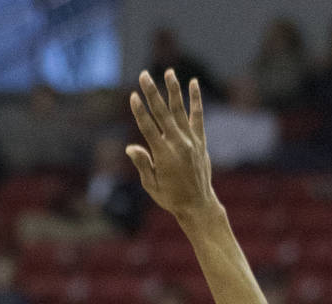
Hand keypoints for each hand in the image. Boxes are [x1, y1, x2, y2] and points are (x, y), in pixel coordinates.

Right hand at [126, 69, 218, 219]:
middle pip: (162, 113)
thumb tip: (131, 147)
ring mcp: (191, 140)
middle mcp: (178, 144)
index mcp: (163, 155)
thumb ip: (142, 163)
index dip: (139, 111)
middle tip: (144, 76)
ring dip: (173, 90)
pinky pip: (198, 116)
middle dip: (152, 93)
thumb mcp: (150, 184)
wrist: (197, 203)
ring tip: (168, 72)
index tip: (132, 96)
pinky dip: (195, 100)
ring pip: (180, 110)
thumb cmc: (169, 197)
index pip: (148, 127)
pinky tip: (193, 84)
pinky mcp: (200, 141)